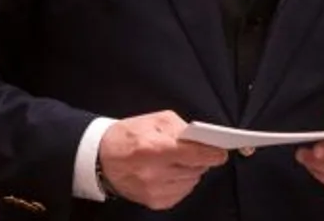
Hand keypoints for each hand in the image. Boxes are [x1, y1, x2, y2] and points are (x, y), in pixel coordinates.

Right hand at [97, 111, 227, 209]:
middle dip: (200, 159)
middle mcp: (155, 173)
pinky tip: (169, 172)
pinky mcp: (154, 202)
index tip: (222, 153)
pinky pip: (182, 192)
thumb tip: (204, 141)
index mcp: (154, 148)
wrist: (102, 158)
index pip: (194, 155)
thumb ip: (182, 129)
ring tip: (176, 161)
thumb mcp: (156, 121)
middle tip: (192, 151)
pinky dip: (181, 182)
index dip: (212, 154)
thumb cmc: (130, 135)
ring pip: (192, 181)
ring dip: (190, 171)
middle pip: (196, 169)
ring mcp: (154, 190)